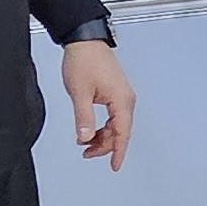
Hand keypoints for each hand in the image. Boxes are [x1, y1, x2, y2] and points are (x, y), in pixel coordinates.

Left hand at [62, 37, 136, 169]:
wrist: (84, 40)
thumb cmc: (84, 60)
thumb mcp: (80, 93)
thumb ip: (84, 118)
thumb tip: (86, 137)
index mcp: (121, 100)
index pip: (122, 133)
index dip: (118, 152)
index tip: (114, 165)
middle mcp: (126, 98)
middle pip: (120, 131)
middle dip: (105, 145)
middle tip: (88, 153)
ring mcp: (122, 94)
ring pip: (117, 124)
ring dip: (103, 136)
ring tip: (86, 142)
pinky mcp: (116, 91)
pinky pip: (114, 115)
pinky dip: (104, 125)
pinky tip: (91, 128)